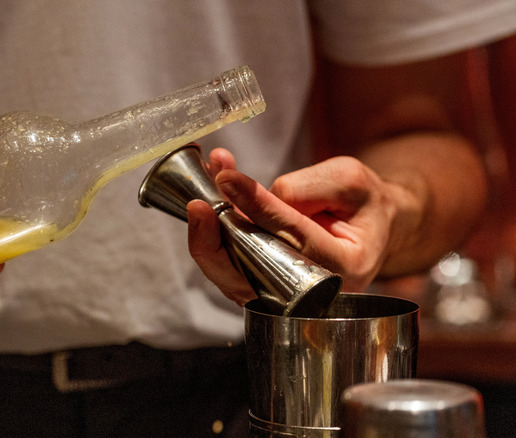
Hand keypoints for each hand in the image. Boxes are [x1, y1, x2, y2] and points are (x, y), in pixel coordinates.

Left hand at [188, 148, 399, 304]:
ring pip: (234, 274)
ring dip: (210, 234)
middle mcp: (314, 290)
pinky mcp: (264, 284)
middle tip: (199, 204)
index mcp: (346, 265)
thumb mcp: (347, 181)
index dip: (258, 206)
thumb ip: (307, 187)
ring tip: (199, 199)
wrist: (367, 224)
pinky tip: (207, 203)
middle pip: (254, 271)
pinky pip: (231, 265)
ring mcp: (286, 293)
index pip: (292, 235)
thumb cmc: (361, 203)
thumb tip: (258, 197)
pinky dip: (214, 236)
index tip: (229, 179)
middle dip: (220, 236)